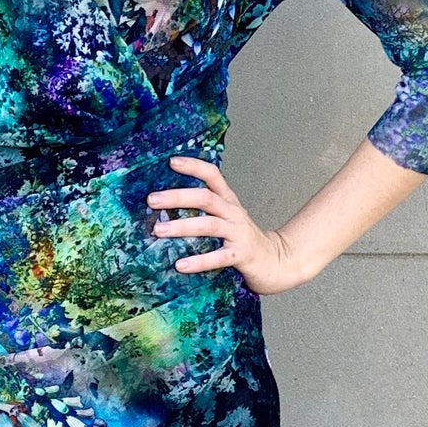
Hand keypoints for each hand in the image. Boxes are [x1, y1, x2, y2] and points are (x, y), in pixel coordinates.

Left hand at [146, 156, 313, 294]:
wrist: (276, 262)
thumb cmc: (243, 240)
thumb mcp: (226, 218)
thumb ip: (203, 211)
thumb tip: (164, 208)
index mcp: (228, 201)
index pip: (213, 175)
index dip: (193, 166)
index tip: (171, 161)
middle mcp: (233, 212)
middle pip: (205, 198)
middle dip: (177, 197)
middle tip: (152, 200)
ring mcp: (239, 233)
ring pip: (209, 225)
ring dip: (181, 227)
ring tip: (158, 230)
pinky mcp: (242, 255)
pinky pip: (218, 257)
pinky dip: (199, 261)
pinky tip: (181, 265)